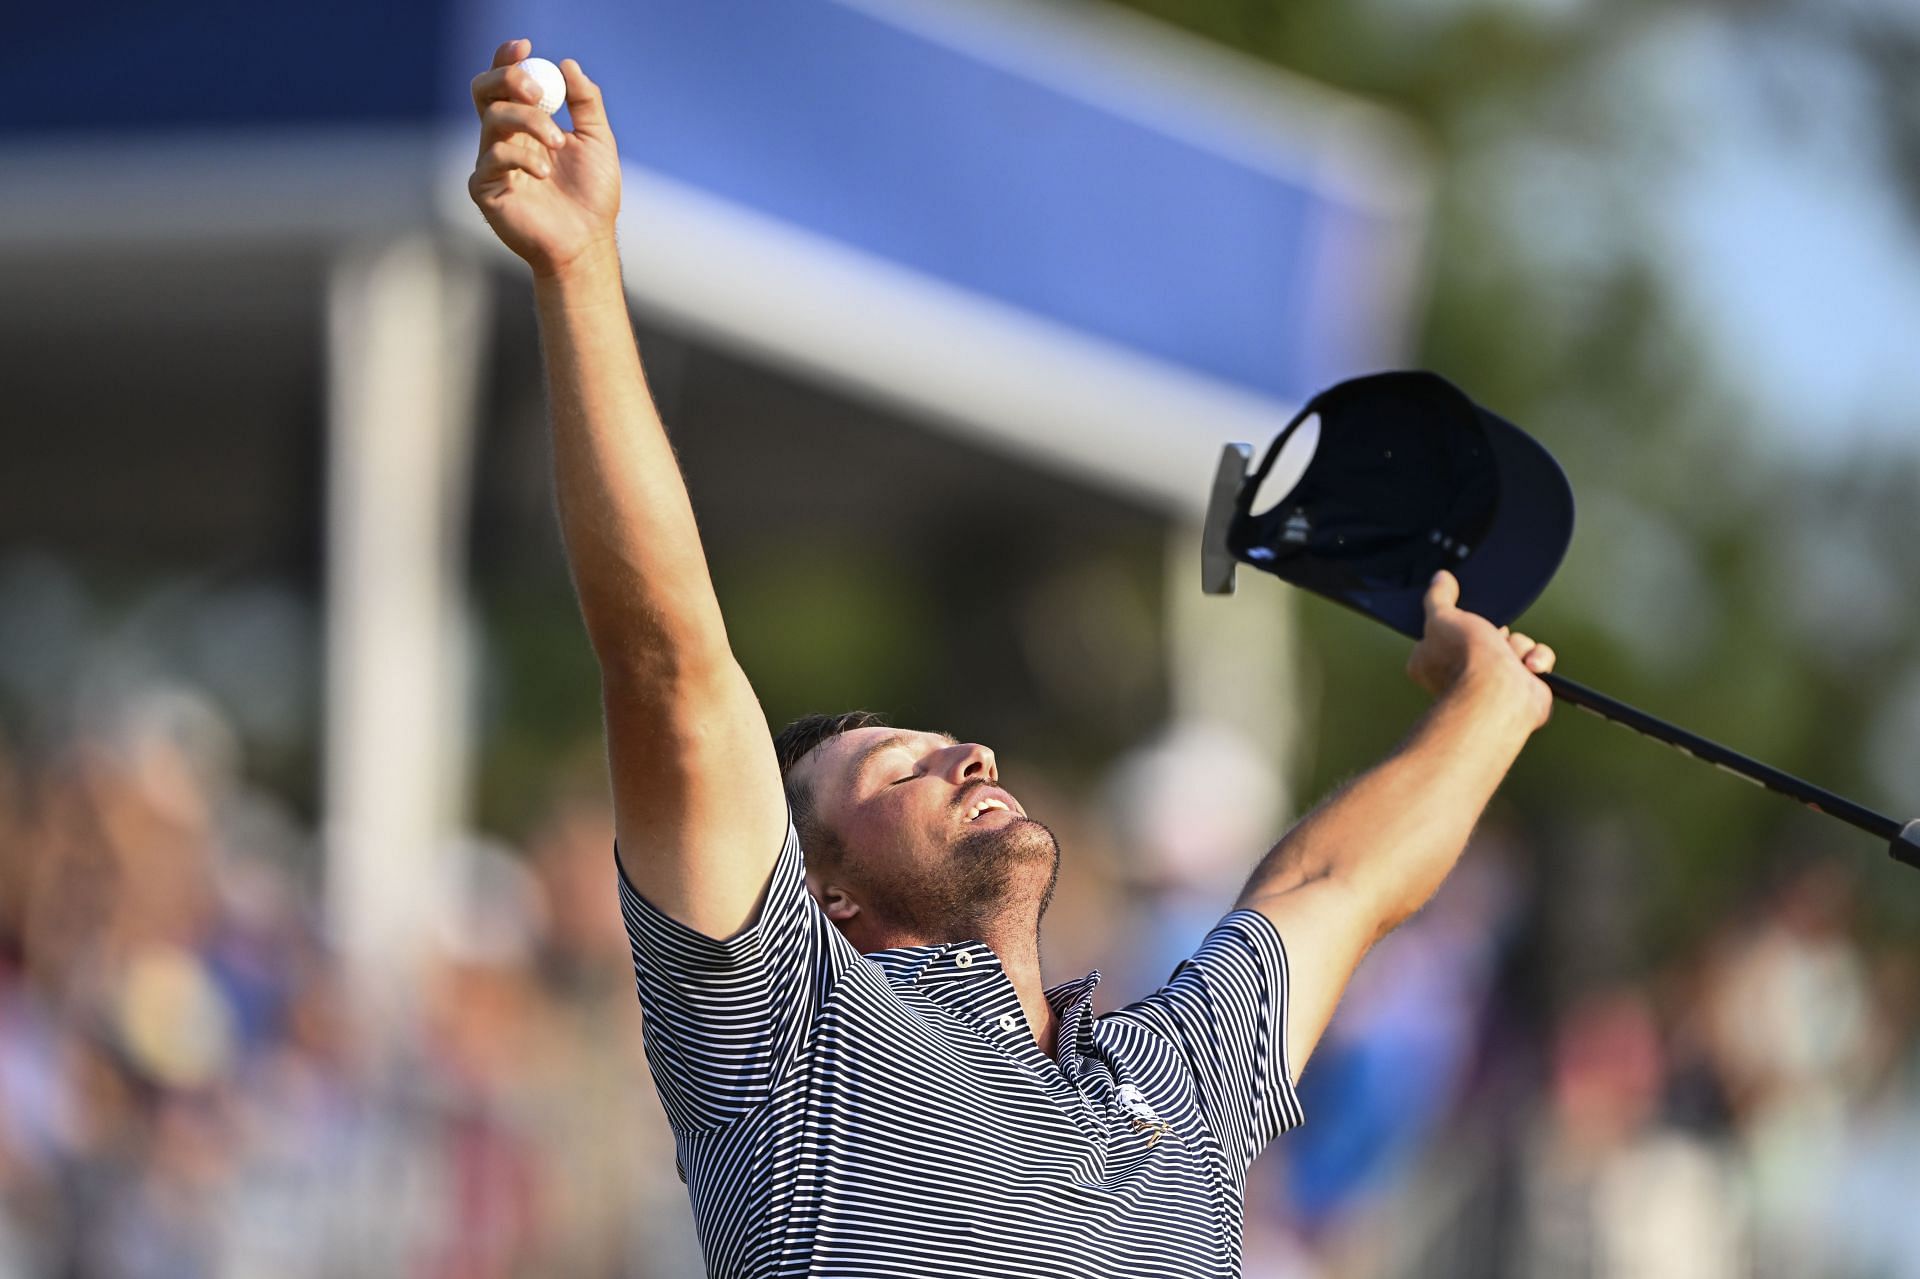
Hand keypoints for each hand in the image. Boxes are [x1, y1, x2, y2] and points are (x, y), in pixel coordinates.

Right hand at [468, 40, 621, 278]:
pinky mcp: (485, 188)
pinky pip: (492, 158)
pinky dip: (521, 158)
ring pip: (493, 119)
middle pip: (485, 90)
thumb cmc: (593, 196)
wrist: (588, 241)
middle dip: (509, 79)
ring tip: (558, 142)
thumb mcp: (597, 141)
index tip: (525, 47)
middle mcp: (504, 139)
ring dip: (529, 122)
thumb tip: (568, 65)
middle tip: (538, 92)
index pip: (506, 83)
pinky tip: (544, 175)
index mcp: (527, 124)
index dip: (508, 60)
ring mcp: (491, 162)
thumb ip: (586, 102)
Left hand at [1406, 570, 1555, 730]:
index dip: (1466, 624)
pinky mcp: (1524, 688)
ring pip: (1518, 643)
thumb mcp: (1442, 617)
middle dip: (1498, 633)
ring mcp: (1496, 682)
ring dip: (1518, 646)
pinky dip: (1538, 660)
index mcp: (1435, 661)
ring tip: (1508, 660)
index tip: (1467, 627)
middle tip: (1490, 640)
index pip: (1454, 632)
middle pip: (1492, 634)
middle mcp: (1465, 674)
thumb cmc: (1465, 657)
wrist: (1499, 694)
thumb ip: (1437, 598)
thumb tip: (1440, 577)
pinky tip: (1530, 668)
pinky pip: (1539, 660)